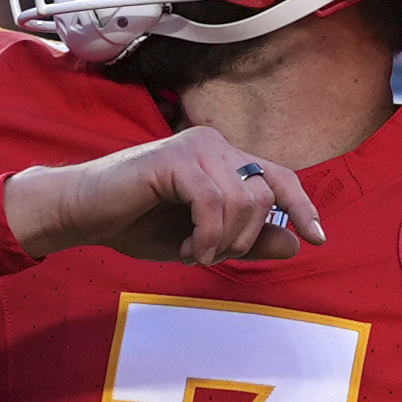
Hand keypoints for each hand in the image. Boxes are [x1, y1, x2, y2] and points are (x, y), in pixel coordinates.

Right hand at [6, 127, 327, 265]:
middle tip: (210, 256)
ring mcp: (195, 147)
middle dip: (245, 238)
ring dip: (222, 241)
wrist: (83, 214)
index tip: (319, 239)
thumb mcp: (203, 242)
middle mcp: (215, 144)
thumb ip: (247, 241)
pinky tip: (189, 248)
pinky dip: (207, 235)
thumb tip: (295, 243)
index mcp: (225, 159)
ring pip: (242, 200)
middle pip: (264, 194)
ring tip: (193, 252)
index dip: (302, 207)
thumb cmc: (138, 224)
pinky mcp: (173, 159)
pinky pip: (213, 202)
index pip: (280, 178)